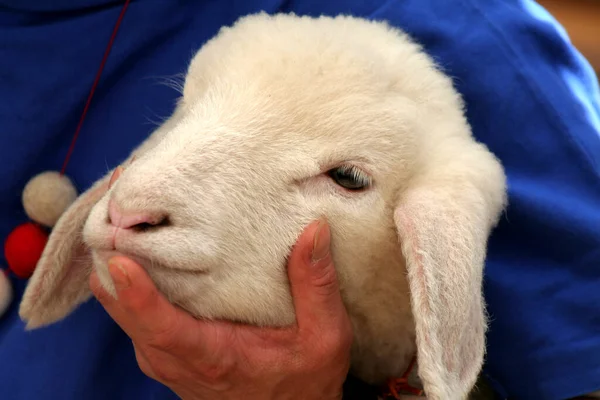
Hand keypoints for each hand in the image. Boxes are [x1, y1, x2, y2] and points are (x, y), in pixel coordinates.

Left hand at [89, 219, 352, 399]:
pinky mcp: (160, 348)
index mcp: (209, 356)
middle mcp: (172, 358)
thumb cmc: (303, 381)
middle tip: (120, 200)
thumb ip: (316, 286)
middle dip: (113, 253)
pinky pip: (127, 309)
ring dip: (115, 261)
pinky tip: (140, 242)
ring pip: (117, 305)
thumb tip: (314, 231)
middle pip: (122, 306)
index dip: (136, 292)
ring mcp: (160, 354)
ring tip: (127, 210)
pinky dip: (125, 275)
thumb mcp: (323, 337)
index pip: (160, 326)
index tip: (120, 257)